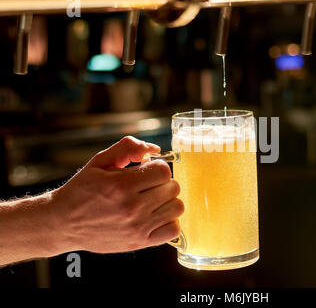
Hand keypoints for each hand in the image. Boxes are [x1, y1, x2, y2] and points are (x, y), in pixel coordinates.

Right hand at [49, 136, 183, 253]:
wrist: (63, 223)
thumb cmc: (82, 190)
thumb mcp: (99, 162)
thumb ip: (127, 148)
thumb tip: (154, 149)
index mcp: (121, 185)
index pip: (163, 171)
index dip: (157, 167)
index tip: (146, 171)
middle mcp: (131, 208)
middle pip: (172, 188)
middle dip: (162, 183)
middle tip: (147, 185)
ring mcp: (137, 227)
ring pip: (177, 207)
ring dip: (167, 201)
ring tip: (152, 200)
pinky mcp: (140, 243)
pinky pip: (173, 230)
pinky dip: (168, 221)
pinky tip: (154, 216)